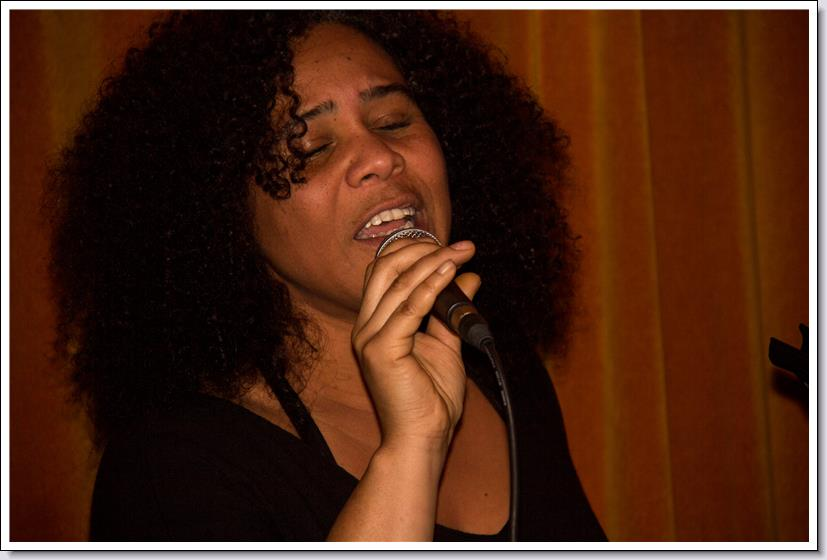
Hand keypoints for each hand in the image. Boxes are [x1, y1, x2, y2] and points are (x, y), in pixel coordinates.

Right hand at [351, 239, 480, 453]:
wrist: (424, 436)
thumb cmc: (431, 397)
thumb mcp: (446, 343)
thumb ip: (452, 310)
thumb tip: (469, 276)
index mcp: (375, 322)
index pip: (385, 271)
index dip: (415, 251)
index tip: (451, 246)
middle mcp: (366, 325)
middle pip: (386, 268)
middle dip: (424, 249)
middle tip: (460, 246)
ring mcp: (370, 337)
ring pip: (398, 283)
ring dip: (433, 262)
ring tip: (461, 253)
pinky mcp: (381, 350)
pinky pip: (408, 309)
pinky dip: (431, 286)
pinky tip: (450, 273)